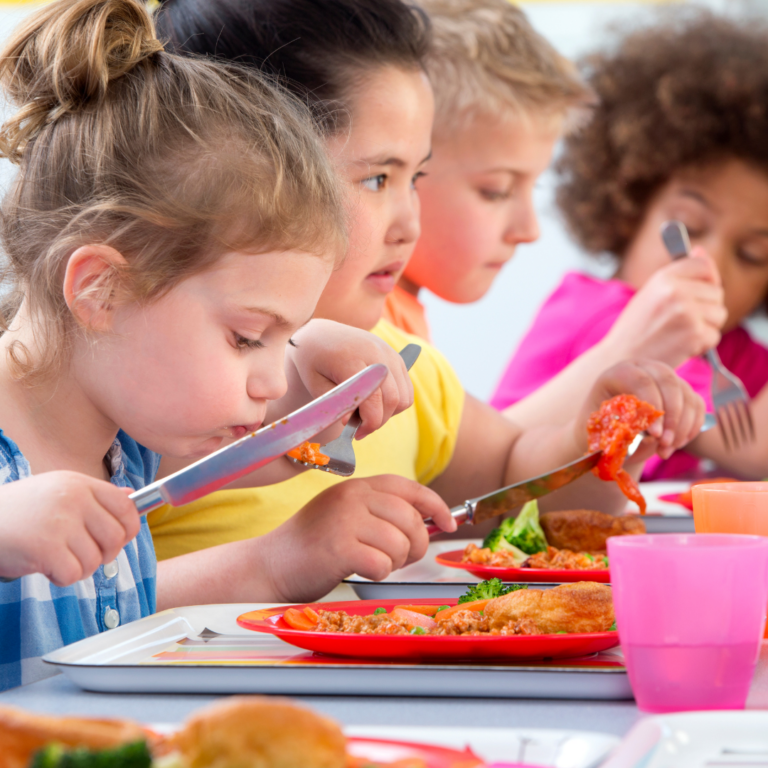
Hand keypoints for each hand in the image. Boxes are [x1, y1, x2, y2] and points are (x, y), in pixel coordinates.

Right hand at [0, 472, 139, 585]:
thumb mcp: (58, 491)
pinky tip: (46, 567)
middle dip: (105, 554)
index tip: (119, 539)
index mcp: (79, 484)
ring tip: (57, 558)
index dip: (129, 528)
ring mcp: (60, 522)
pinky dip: (62, 578)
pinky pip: (73, 573)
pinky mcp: (45, 547)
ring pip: (95, 559)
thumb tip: (130, 498)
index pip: (126, 506)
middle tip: (82, 555)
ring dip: (79, 568)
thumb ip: (94, 496)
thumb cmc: (19, 511)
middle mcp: (74, 499)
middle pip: (116, 537)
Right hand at [263, 475, 456, 601]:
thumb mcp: (346, 515)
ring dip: (395, 562)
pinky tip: (359, 570)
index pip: (409, 488)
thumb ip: (381, 512)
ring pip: (400, 543)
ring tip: (374, 563)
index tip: (448, 523)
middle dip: (416, 545)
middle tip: (401, 558)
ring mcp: (344, 520)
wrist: (269, 565)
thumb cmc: (312, 545)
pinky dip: (377, 574)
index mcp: (357, 486)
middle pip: (411, 519)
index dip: (435, 506)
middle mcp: (352, 497)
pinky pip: (382, 564)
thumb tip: (430, 521)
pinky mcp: (338, 547)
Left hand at [282, 319, 413, 438]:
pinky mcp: (396, 357)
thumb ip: (335, 404)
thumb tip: (350, 422)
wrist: (321, 334)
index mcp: (352, 358)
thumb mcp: (314, 384)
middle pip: (393, 400)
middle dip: (378, 421)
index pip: (373, 399)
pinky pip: (407, 390)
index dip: (369, 423)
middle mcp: (376, 352)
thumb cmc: (313, 361)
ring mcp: (389, 353)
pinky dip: (395, 403)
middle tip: (360, 428)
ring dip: (388, 413)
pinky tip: (375, 404)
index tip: (356, 433)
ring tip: (366, 414)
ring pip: (404, 397)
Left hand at [574, 360, 705, 461]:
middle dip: (671, 416)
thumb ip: (620, 428)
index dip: (652, 406)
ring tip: (665, 449)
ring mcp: (667, 378)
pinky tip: (675, 444)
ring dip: (682, 427)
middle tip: (664, 443)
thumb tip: (648, 436)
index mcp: (620, 372)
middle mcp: (646, 368)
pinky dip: (691, 428)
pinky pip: (697, 406)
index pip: (641, 380)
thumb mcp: (603, 427)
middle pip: (669, 382)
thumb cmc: (603, 427)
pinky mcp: (682, 391)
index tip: (655, 434)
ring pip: (687, 396)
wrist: (611, 427)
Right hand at [603, 249, 726, 366]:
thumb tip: (701, 251)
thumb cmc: (635, 328)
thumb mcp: (650, 292)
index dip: (708, 278)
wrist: (620, 359)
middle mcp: (676, 292)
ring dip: (706, 326)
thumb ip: (678, 274)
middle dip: (706, 307)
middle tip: (681, 320)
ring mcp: (687, 313)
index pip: (704, 266)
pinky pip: (714, 336)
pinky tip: (680, 346)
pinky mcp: (694, 335)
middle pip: (717, 292)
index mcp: (663, 278)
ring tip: (679, 333)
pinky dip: (701, 344)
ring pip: (719, 314)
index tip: (701, 290)